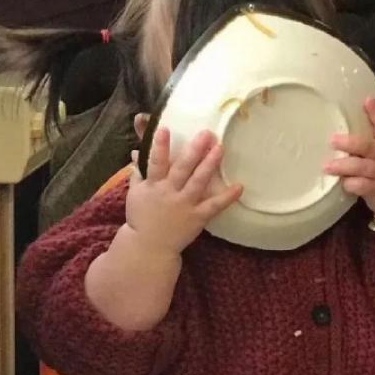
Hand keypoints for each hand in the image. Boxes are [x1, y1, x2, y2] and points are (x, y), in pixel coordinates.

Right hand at [126, 128, 242, 253]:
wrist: (149, 246)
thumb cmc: (141, 217)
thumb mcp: (135, 193)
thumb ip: (138, 172)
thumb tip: (136, 150)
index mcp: (153, 185)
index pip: (155, 163)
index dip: (160, 146)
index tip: (164, 128)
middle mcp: (169, 192)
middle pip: (182, 168)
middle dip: (194, 150)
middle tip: (206, 134)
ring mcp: (184, 205)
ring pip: (198, 182)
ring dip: (209, 165)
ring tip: (220, 149)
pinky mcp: (197, 217)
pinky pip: (213, 206)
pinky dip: (227, 197)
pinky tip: (240, 186)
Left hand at [325, 98, 374, 219]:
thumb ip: (374, 145)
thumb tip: (345, 135)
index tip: (366, 100)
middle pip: (369, 147)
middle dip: (351, 143)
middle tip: (333, 140)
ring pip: (362, 167)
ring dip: (343, 166)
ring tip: (327, 166)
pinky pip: (362, 186)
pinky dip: (350, 184)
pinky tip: (342, 183)